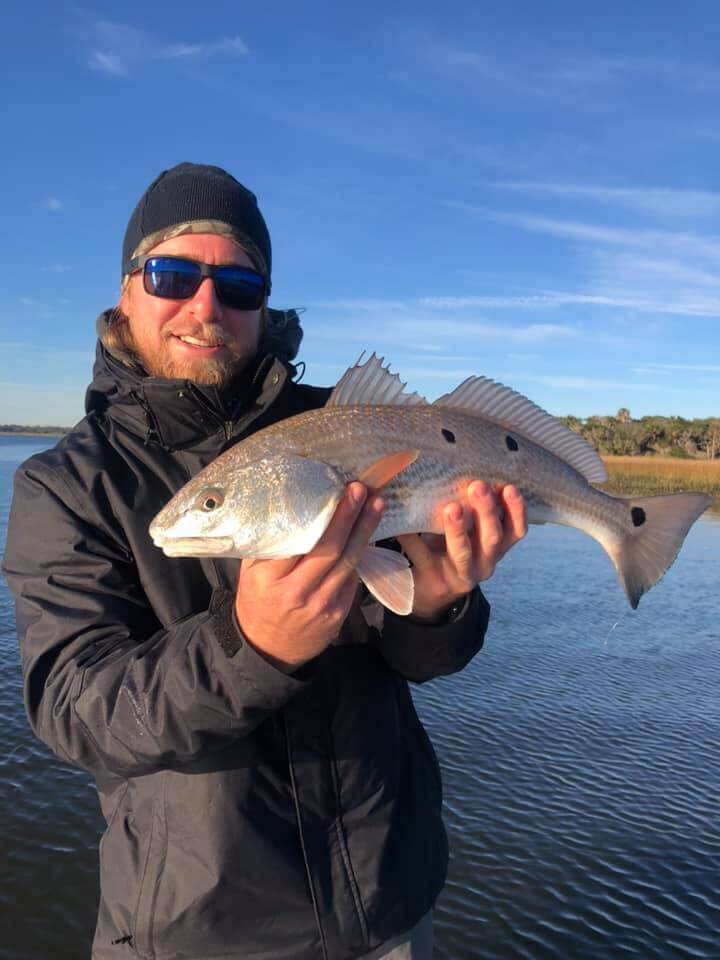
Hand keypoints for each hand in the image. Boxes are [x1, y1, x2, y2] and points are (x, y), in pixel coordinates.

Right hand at [234, 482, 383, 670]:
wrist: (268, 650)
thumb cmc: (257, 603)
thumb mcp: (250, 573)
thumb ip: (269, 545)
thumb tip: (288, 507)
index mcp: (269, 578)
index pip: (299, 540)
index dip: (322, 515)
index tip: (336, 490)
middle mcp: (296, 592)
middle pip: (330, 548)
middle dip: (349, 516)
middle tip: (361, 489)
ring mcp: (320, 605)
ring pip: (348, 562)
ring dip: (365, 530)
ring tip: (376, 504)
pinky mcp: (337, 614)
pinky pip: (351, 579)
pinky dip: (360, 554)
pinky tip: (367, 533)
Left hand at [397, 481, 526, 619]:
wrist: (431, 592)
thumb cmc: (451, 550)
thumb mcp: (468, 534)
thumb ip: (472, 511)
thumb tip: (461, 468)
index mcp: (496, 549)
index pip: (516, 531)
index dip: (517, 511)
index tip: (509, 487)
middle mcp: (484, 564)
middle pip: (492, 539)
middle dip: (487, 512)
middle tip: (477, 486)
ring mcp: (460, 575)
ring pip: (463, 553)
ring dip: (458, 530)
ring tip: (451, 507)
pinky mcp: (434, 580)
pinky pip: (424, 556)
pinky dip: (413, 538)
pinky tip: (403, 525)